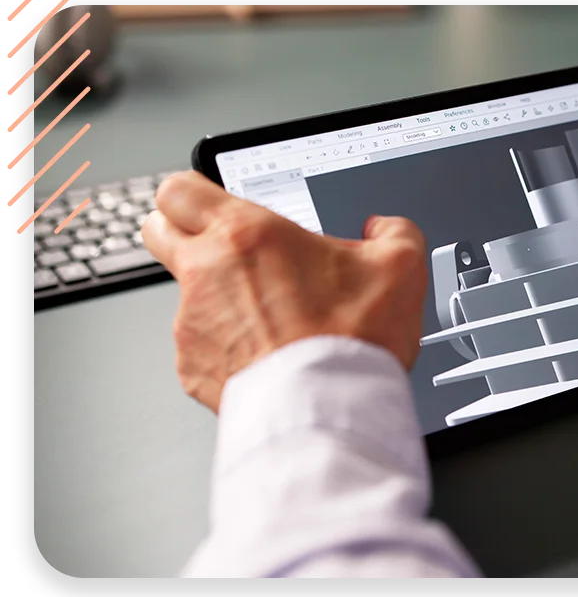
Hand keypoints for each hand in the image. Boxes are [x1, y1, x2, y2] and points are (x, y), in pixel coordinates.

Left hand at [141, 171, 427, 412]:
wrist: (329, 407)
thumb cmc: (352, 337)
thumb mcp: (401, 266)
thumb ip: (394, 232)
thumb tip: (385, 229)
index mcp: (246, 234)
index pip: (179, 188)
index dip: (195, 192)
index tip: (216, 204)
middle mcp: (207, 273)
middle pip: (156, 230)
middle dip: (182, 232)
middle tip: (225, 248)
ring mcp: (192, 324)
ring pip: (183, 295)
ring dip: (215, 298)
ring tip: (267, 318)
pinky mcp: (193, 368)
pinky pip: (198, 347)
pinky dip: (225, 347)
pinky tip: (265, 354)